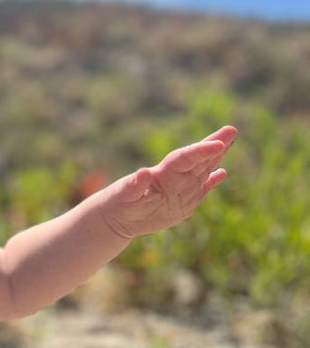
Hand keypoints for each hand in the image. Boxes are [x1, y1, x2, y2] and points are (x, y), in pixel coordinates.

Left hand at [100, 126, 237, 238]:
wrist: (117, 218)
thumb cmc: (117, 203)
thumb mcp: (124, 196)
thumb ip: (134, 186)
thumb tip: (142, 172)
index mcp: (162, 175)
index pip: (184, 159)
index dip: (201, 151)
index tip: (218, 143)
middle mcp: (174, 179)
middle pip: (197, 159)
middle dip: (214, 145)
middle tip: (231, 130)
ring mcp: (179, 190)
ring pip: (201, 171)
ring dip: (215, 158)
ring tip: (228, 143)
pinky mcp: (182, 203)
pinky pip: (200, 190)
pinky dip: (211, 182)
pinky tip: (222, 173)